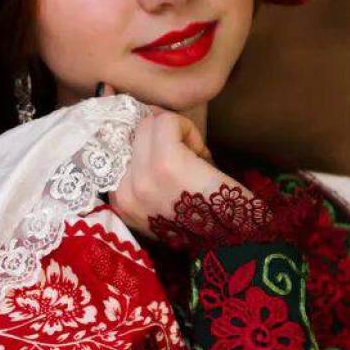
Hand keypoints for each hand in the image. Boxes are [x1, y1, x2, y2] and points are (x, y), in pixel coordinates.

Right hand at [95, 81, 249, 239]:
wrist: (234, 242)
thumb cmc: (203, 219)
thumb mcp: (160, 196)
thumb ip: (142, 169)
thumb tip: (131, 107)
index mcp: (120, 201)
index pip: (116, 149)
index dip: (147, 143)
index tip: (172, 157)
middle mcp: (124, 192)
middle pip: (133, 132)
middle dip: (161, 136)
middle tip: (187, 159)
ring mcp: (142, 178)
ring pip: (149, 123)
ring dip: (175, 134)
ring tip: (193, 159)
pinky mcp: (166, 163)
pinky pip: (168, 122)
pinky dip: (188, 130)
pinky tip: (202, 155)